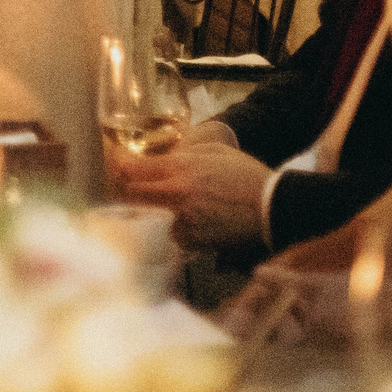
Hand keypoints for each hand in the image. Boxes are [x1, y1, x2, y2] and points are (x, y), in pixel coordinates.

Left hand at [113, 136, 274, 250]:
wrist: (272, 206)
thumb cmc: (246, 175)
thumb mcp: (214, 151)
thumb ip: (183, 153)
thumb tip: (160, 158)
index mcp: (180, 166)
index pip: (132, 168)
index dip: (120, 168)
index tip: (119, 169)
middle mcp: (176, 192)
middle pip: (132, 194)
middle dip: (129, 191)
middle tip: (133, 190)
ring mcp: (182, 218)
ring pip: (148, 217)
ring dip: (150, 214)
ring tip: (160, 210)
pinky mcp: (192, 240)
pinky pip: (170, 236)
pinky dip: (172, 232)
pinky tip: (183, 225)